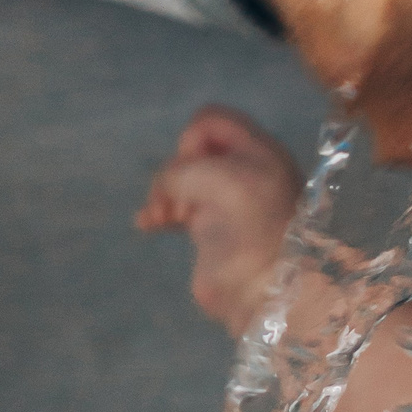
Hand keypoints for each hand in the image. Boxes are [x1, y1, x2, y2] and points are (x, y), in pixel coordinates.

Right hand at [136, 105, 302, 334]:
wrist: (264, 292)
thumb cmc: (248, 228)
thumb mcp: (218, 179)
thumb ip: (182, 170)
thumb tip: (167, 191)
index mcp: (258, 149)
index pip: (211, 120)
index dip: (191, 139)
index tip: (193, 170)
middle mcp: (244, 169)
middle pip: (192, 148)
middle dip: (175, 169)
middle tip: (178, 199)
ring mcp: (227, 199)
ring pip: (181, 178)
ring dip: (163, 192)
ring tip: (159, 217)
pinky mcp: (212, 227)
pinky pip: (176, 206)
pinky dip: (158, 211)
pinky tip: (146, 225)